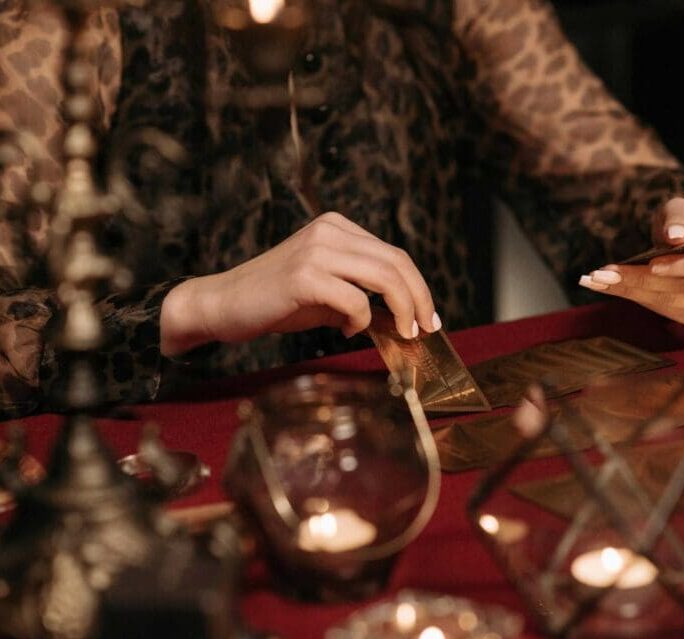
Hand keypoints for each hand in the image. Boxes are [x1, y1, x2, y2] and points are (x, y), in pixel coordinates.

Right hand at [161, 212, 439, 356]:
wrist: (222, 304)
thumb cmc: (276, 301)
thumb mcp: (327, 292)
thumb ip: (363, 295)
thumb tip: (404, 317)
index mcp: (338, 228)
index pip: (395, 255)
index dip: (419, 287)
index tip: (428, 317)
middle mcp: (329, 231)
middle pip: (397, 262)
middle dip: (418, 299)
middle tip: (424, 329)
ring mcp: (316, 250)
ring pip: (383, 277)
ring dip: (402, 309)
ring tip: (403, 332)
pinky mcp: (303, 275)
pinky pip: (354, 299)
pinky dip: (361, 319)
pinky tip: (347, 330)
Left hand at [578, 197, 683, 324]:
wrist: (681, 242)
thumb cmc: (683, 223)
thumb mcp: (679, 209)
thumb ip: (679, 216)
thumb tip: (676, 235)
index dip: (682, 265)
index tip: (651, 263)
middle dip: (641, 279)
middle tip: (604, 273)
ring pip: (669, 300)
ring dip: (629, 290)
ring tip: (597, 279)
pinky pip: (661, 309)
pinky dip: (632, 297)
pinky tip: (606, 287)